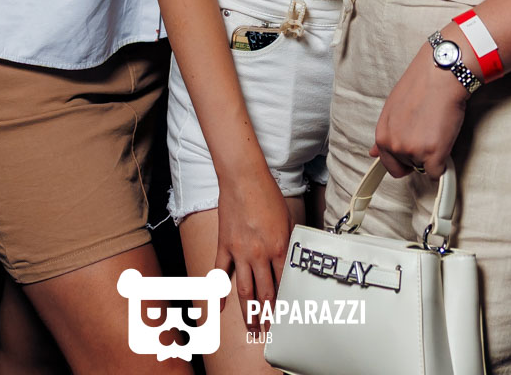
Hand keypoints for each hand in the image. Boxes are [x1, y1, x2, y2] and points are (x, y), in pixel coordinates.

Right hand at [213, 167, 292, 336]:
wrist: (244, 179)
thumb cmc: (268, 195)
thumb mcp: (289, 218)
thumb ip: (290, 241)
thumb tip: (293, 257)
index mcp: (279, 248)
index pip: (284, 284)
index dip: (285, 303)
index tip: (287, 317)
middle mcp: (260, 255)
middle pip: (264, 294)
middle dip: (267, 316)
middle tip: (267, 331)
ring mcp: (240, 252)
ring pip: (244, 290)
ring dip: (248, 312)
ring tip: (251, 328)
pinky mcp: (224, 246)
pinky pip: (220, 273)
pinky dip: (218, 291)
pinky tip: (218, 308)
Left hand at [371, 41, 468, 178]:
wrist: (440, 75)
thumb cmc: (420, 86)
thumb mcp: (392, 109)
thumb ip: (386, 133)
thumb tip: (373, 153)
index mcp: (382, 135)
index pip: (389, 164)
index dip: (403, 159)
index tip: (412, 149)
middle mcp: (394, 146)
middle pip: (407, 168)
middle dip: (417, 157)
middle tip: (427, 134)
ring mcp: (413, 151)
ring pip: (424, 168)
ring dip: (432, 156)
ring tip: (436, 129)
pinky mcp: (433, 154)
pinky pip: (438, 174)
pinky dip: (444, 164)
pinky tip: (445, 141)